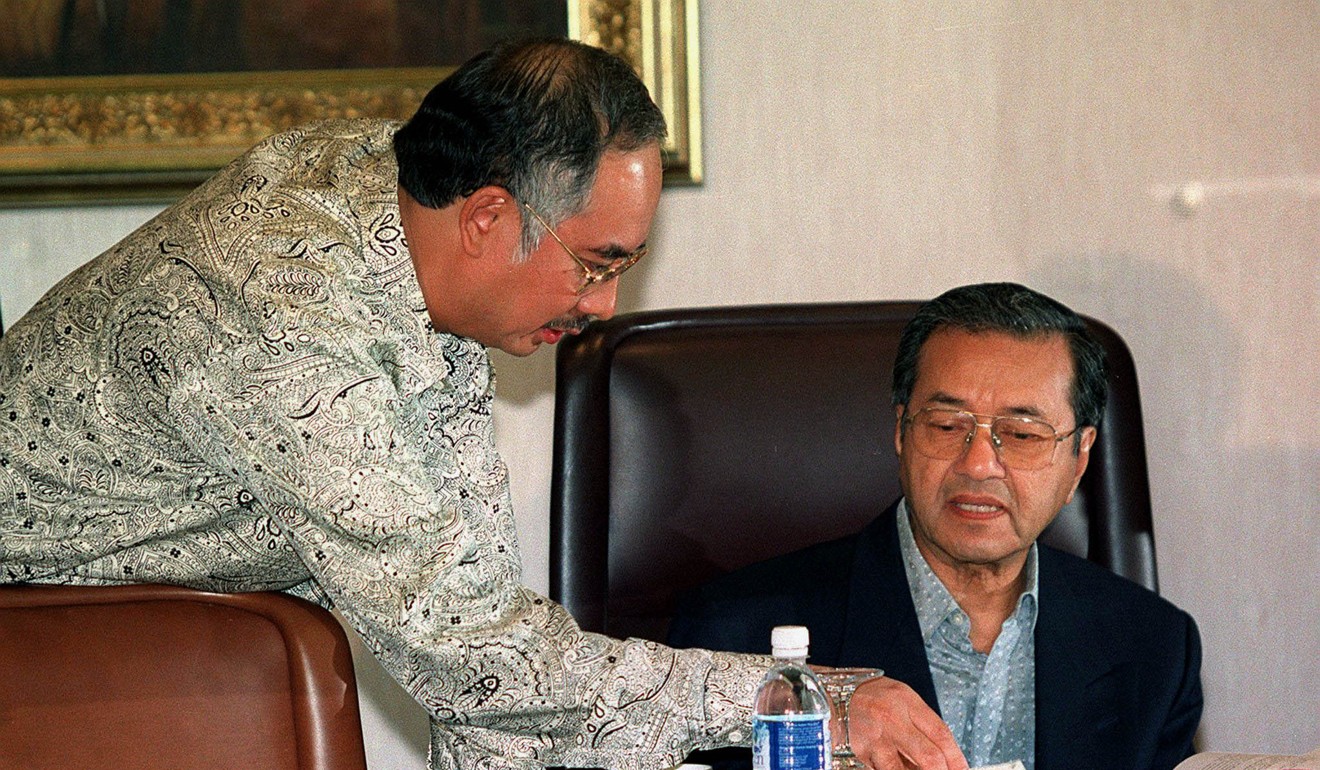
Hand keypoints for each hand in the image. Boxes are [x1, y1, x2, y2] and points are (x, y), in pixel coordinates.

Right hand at [845, 676, 967, 769]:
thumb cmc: (869, 697)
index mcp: (906, 701)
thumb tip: (943, 756)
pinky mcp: (861, 752)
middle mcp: (892, 718)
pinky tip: (897, 768)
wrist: (831, 696)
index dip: (957, 758)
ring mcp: (875, 738)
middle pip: (929, 757)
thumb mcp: (900, 698)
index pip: (941, 734)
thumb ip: (920, 723)